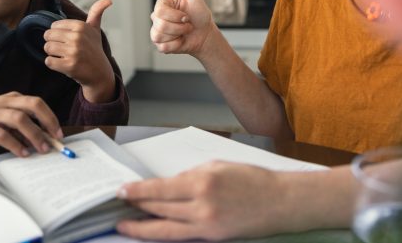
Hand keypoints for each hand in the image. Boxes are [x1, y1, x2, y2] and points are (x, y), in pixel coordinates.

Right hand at [0, 92, 61, 156]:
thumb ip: (17, 125)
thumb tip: (40, 138)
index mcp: (9, 98)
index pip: (36, 102)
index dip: (51, 117)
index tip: (59, 132)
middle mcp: (2, 102)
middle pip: (33, 104)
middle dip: (48, 121)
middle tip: (56, 139)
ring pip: (20, 119)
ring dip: (35, 135)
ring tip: (42, 149)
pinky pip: (2, 134)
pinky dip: (16, 145)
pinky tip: (23, 153)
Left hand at [43, 0, 115, 102]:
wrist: (99, 73)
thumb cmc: (94, 49)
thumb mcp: (95, 30)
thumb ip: (97, 12)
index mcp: (81, 26)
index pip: (54, 25)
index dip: (58, 34)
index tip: (68, 40)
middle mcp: (78, 37)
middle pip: (48, 36)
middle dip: (53, 43)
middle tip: (64, 49)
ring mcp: (73, 52)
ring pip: (47, 48)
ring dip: (52, 54)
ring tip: (63, 56)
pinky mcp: (69, 65)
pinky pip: (48, 61)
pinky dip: (53, 64)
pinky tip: (63, 64)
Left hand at [117, 161, 291, 240]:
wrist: (281, 202)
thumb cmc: (254, 180)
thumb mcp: (218, 166)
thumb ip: (191, 175)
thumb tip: (171, 185)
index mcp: (201, 181)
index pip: (159, 188)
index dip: (138, 192)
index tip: (123, 191)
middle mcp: (201, 205)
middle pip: (159, 209)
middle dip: (136, 208)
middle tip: (119, 206)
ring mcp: (207, 225)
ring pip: (166, 228)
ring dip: (143, 226)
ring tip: (126, 224)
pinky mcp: (213, 238)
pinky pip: (182, 236)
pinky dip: (164, 233)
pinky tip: (153, 231)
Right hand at [151, 0, 214, 57]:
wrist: (206, 35)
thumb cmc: (200, 14)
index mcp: (163, 4)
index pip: (159, 10)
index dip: (176, 15)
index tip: (186, 15)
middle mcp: (157, 17)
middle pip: (159, 24)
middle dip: (179, 26)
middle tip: (187, 23)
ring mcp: (158, 31)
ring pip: (158, 35)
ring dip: (178, 35)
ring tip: (184, 32)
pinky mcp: (160, 45)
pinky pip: (162, 47)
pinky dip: (176, 45)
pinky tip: (180, 40)